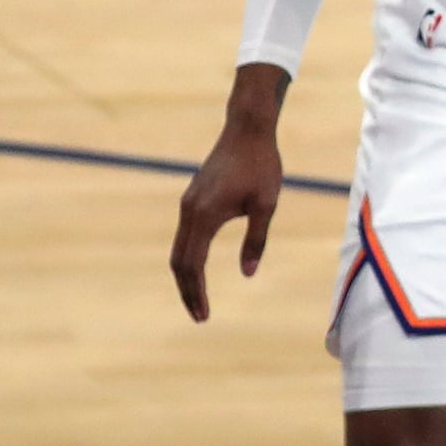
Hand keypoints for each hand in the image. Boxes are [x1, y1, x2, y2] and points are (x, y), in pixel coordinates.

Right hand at [169, 113, 282, 321]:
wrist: (247, 130)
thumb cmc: (262, 165)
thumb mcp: (266, 205)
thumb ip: (256, 241)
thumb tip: (247, 274)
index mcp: (205, 215)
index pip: (194, 265)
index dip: (197, 293)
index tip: (204, 315)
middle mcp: (190, 211)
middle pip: (179, 262)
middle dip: (187, 291)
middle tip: (200, 316)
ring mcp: (188, 203)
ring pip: (179, 249)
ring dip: (186, 276)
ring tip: (198, 299)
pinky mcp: (192, 198)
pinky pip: (184, 236)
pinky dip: (188, 258)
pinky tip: (199, 269)